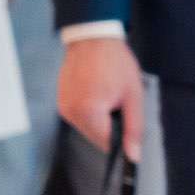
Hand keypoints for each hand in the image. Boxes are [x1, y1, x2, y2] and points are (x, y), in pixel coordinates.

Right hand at [58, 35, 145, 161]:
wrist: (93, 37)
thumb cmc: (116, 63)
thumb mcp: (133, 95)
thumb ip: (133, 128)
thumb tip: (133, 157)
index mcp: (89, 113)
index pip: (106, 144)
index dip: (121, 139)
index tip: (128, 125)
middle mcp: (71, 114)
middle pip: (96, 137)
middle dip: (110, 126)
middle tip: (118, 101)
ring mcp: (63, 108)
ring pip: (87, 128)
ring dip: (99, 119)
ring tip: (106, 94)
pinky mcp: (60, 102)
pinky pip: (79, 117)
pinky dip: (90, 111)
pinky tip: (96, 92)